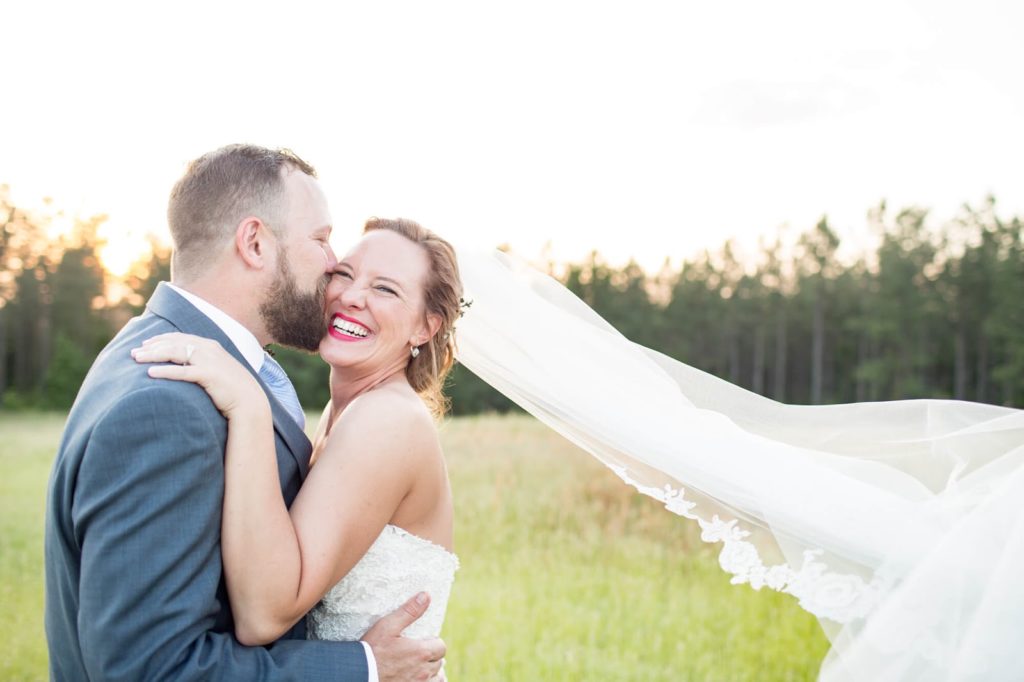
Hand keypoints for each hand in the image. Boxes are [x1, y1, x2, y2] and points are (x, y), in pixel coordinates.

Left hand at [131, 332, 265, 420]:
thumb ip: (204, 364)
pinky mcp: (208, 375)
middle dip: (152, 346)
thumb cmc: (233, 389)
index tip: (145, 343)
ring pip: (175, 353)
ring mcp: (209, 361)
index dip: (161, 339)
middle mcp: (209, 349)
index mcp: (211, 346)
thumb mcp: (218, 371)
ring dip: (153, 355)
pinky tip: (150, 374)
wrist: (250, 401)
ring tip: (137, 359)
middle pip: (174, 342)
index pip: (181, 337)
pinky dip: (165, 371)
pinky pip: (182, 371)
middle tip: (133, 352)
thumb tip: (188, 366)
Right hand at [362, 592, 445, 681]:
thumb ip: (409, 611)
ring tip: (421, 666)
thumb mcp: (388, 626)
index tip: (423, 641)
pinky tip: (418, 678)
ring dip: (432, 672)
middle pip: (439, 662)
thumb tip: (426, 596)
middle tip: (418, 652)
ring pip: (437, 678)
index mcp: (421, 652)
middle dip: (431, 655)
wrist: (359, 674)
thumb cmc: (372, 650)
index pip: (441, 646)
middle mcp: (423, 671)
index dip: (433, 642)